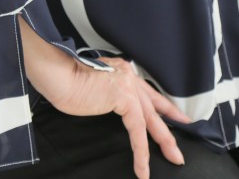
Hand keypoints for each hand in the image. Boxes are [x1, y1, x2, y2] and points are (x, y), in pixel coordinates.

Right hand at [19, 19, 190, 178]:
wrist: (59, 76)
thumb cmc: (68, 82)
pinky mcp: (125, 98)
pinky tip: (142, 167)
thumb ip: (109, 95)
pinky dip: (141, 151)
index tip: (177, 117)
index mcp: (122, 71)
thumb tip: (111, 107)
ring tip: (172, 159)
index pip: (148, 92)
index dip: (164, 107)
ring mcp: (128, 85)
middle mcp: (128, 75)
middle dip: (169, 128)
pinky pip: (138, 130)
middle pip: (154, 106)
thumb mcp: (95, 86)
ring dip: (163, 142)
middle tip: (179, 147)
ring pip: (151, 120)